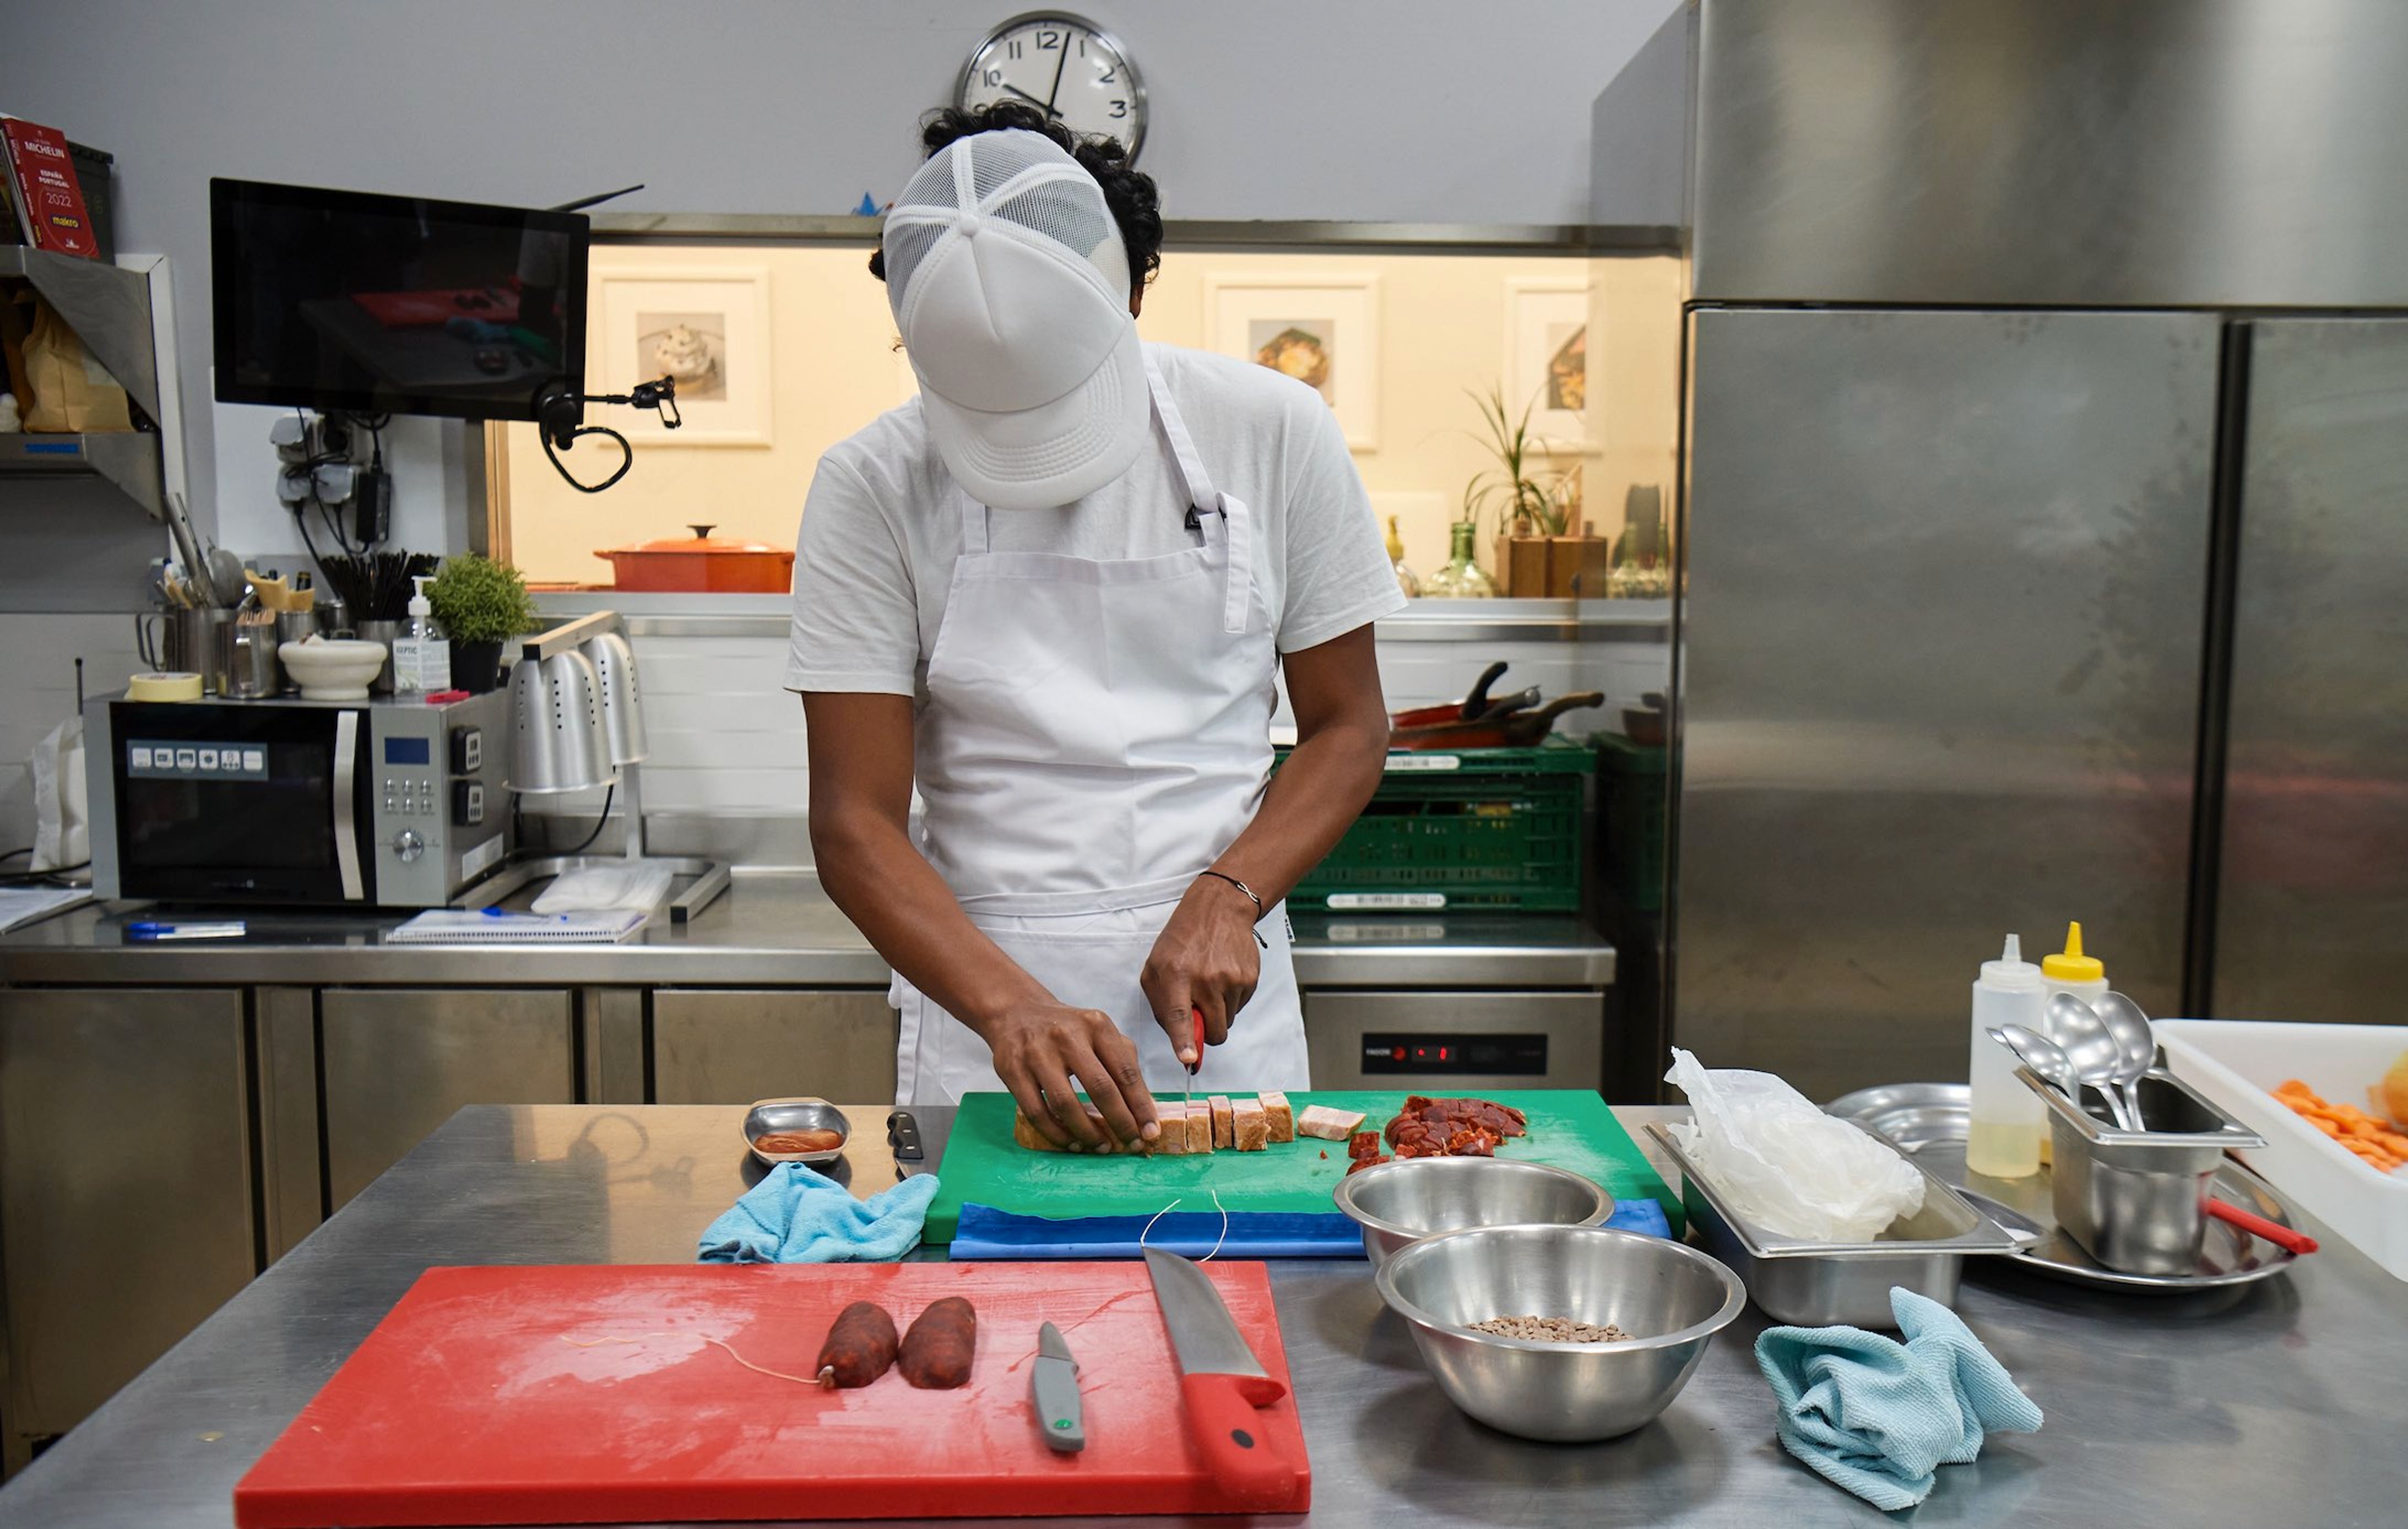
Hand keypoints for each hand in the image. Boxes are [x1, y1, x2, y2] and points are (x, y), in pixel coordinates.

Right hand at [980, 998, 1157, 1151]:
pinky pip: (1037, 1112)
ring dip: (1087, 1133)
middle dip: (1120, 1122)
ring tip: (1101, 1147)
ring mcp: (1037, 1053)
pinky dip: (1057, 1134)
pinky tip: (1072, 1142)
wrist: (1016, 1013)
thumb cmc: (1068, 1030)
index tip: (1151, 1132)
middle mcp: (1067, 1036)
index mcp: (1096, 1025)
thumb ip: (1123, 1062)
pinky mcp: (1013, 1070)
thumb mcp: (1099, 1032)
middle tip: (1131, 1144)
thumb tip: (1145, 1108)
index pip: (1125, 1071)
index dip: (1140, 1105)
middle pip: (1100, 1088)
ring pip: (1066, 1104)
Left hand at [1141, 876, 1263, 1064]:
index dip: (1184, 1041)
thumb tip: (1178, 1039)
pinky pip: (1240, 1007)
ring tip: (1209, 985)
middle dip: (1206, 1034)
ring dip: (1218, 1013)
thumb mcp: (1155, 968)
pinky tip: (1222, 977)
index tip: (1189, 1058)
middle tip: (1199, 1015)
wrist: (1219, 910)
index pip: (1179, 1015)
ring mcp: (1231, 979)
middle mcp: (1205, 979)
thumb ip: (1161, 1005)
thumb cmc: (1182, 941)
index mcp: (1175, 975)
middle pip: (1212, 1031)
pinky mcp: (1250, 979)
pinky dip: (1230, 1000)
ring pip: (1227, 1022)